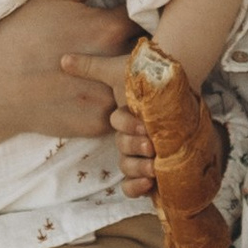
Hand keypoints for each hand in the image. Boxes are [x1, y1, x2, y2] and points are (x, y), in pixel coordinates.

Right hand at [0, 0, 130, 173]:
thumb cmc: (18, 34)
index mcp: (108, 30)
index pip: (149, 18)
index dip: (145, 16)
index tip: (134, 16)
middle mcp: (114, 66)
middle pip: (147, 54)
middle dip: (141, 49)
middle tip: (122, 45)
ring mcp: (107, 99)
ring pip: (137, 87)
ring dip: (130, 79)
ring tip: (114, 71)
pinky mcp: (98, 125)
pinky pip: (120, 113)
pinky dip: (113, 104)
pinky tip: (91, 93)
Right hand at [61, 49, 160, 198]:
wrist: (183, 79)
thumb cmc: (151, 74)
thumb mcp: (119, 69)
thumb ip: (90, 66)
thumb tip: (63, 59)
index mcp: (125, 117)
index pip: (118, 125)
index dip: (128, 127)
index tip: (144, 125)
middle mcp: (134, 135)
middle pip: (123, 150)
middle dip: (134, 148)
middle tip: (151, 144)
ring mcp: (147, 150)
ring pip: (130, 167)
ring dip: (139, 168)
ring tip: (154, 166)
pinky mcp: (161, 164)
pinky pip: (139, 184)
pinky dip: (139, 187)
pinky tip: (150, 184)